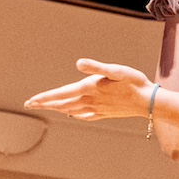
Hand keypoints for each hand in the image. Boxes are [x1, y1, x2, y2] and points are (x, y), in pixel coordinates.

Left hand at [25, 59, 152, 121]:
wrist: (149, 102)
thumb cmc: (134, 83)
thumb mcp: (116, 70)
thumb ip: (96, 67)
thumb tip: (79, 63)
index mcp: (89, 89)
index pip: (61, 94)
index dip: (45, 97)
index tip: (30, 101)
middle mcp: (90, 101)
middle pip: (62, 104)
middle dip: (45, 104)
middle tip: (29, 104)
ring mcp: (97, 109)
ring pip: (71, 109)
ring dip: (57, 108)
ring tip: (46, 107)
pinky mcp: (104, 113)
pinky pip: (85, 115)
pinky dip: (75, 114)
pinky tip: (72, 114)